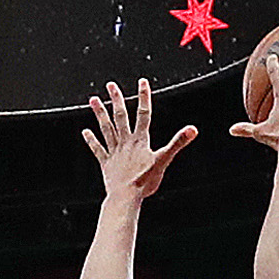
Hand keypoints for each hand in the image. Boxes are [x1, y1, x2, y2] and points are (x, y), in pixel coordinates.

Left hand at [81, 80, 196, 199]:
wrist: (125, 197)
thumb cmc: (145, 182)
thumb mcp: (164, 160)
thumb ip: (178, 143)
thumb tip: (193, 129)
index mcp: (140, 140)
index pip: (144, 113)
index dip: (144, 97)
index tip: (142, 82)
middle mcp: (125, 142)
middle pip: (120, 116)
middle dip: (117, 99)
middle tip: (111, 85)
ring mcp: (114, 152)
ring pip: (106, 128)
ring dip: (100, 113)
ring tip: (93, 100)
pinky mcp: (106, 163)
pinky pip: (97, 149)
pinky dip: (91, 140)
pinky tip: (85, 131)